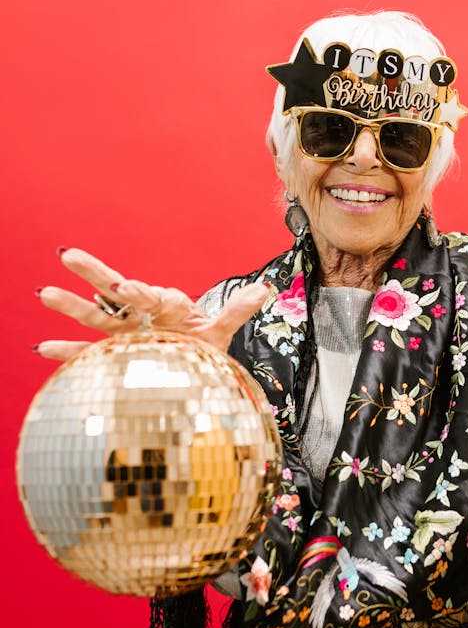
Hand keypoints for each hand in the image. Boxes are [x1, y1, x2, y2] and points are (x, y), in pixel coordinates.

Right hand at [35, 248, 268, 360]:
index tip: (126, 288)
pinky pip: (88, 353)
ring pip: (97, 317)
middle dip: (95, 275)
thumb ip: (236, 311)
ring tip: (46, 292)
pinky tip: (45, 348)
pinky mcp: (114, 355)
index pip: (151, 295)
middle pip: (116, 293)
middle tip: (70, 255)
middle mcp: (141, 315)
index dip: (139, 292)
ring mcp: (124, 334)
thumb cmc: (204, 351)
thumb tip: (264, 288)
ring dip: (72, 306)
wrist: (194, 371)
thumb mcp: (220, 332)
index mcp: (166, 305)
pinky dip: (68, 352)